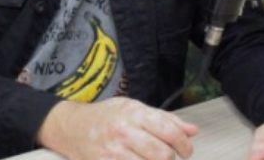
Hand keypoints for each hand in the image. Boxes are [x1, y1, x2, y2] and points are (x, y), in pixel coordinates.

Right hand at [36, 97, 198, 159]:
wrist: (72, 127)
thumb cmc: (105, 116)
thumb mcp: (134, 108)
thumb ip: (165, 119)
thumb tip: (192, 130)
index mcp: (134, 114)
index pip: (170, 132)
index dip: (184, 145)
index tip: (186, 150)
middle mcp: (124, 132)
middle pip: (163, 155)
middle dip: (171, 159)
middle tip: (169, 157)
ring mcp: (114, 152)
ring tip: (152, 159)